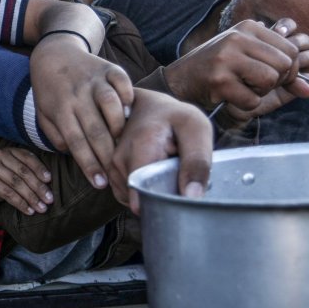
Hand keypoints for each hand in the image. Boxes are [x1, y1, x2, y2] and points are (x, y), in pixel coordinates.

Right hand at [0, 147, 53, 214]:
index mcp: (5, 151)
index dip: (39, 168)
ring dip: (31, 197)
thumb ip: (20, 175)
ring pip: (17, 183)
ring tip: (41, 208)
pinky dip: (20, 203)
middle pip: (23, 171)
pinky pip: (7, 192)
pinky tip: (28, 210)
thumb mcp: (4, 175)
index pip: (26, 157)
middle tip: (50, 199)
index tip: (50, 180)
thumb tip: (44, 186)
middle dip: (39, 187)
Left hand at [31, 36, 133, 188]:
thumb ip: (55, 134)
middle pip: (95, 128)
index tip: (100, 183)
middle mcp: (78, 95)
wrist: (54, 53)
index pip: (75, 142)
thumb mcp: (43, 113)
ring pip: (109, 103)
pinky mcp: (109, 68)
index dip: (88, 165)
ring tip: (122, 141)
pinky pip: (122, 81)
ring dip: (118, 125)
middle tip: (117, 174)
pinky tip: (130, 112)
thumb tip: (72, 153)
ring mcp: (94, 80)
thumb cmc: (50, 91)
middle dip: (107, 155)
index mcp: (60, 109)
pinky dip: (128, 96)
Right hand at [109, 88, 212, 213]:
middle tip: (175, 172)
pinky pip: (129, 195)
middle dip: (162, 195)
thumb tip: (192, 196)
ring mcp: (111, 167)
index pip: (146, 196)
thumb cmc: (175, 117)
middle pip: (143, 200)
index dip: (166, 201)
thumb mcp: (197, 130)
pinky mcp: (110, 172)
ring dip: (152, 192)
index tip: (180, 190)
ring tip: (162, 170)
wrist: (147, 106)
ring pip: (136, 200)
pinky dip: (143, 190)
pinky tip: (151, 174)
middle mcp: (119, 159)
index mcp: (140, 148)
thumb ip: (198, 162)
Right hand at [166, 18, 308, 116]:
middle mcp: (236, 39)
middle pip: (284, 64)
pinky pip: (252, 100)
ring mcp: (226, 59)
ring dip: (260, 92)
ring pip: (270, 80)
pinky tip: (230, 96)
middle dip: (277, 81)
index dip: (289, 69)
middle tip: (257, 84)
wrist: (178, 80)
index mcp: (247, 27)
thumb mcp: (247, 57)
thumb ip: (280, 67)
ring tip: (242, 87)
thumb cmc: (217, 69)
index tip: (274, 76)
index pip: (291, 48)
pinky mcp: (218, 81)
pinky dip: (245, 104)